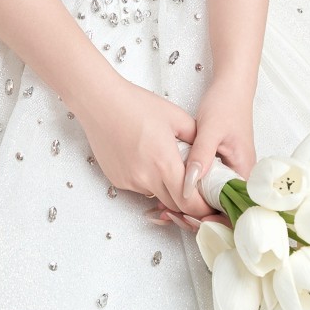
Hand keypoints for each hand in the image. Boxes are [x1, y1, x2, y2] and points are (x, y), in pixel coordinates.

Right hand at [81, 77, 201, 214]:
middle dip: (187, 200)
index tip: (210, 201)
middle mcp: (145, 178)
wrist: (99, 101)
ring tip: (165, 162)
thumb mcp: (176, 117)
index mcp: (164, 163)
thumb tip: (208, 156)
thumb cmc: (136, 104)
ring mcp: (129, 181)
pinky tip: (145, 158)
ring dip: (166, 188)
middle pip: (174, 205)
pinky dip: (148, 180)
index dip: (203, 207)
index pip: (189, 202)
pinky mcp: (116, 179)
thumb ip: (198, 140)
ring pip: (156, 195)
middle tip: (194, 185)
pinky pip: (139, 187)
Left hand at [178, 76, 255, 213]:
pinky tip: (170, 195)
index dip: (212, 220)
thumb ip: (200, 157)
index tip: (188, 219)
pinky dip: (190, 194)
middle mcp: (240, 176)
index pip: (233, 209)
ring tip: (166, 210)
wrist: (231, 88)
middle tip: (171, 216)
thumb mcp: (211, 130)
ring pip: (212, 201)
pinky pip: (206, 189)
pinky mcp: (219, 168)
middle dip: (197, 218)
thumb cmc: (226, 105)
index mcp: (244, 171)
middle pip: (222, 210)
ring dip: (191, 208)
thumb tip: (189, 184)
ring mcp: (230, 173)